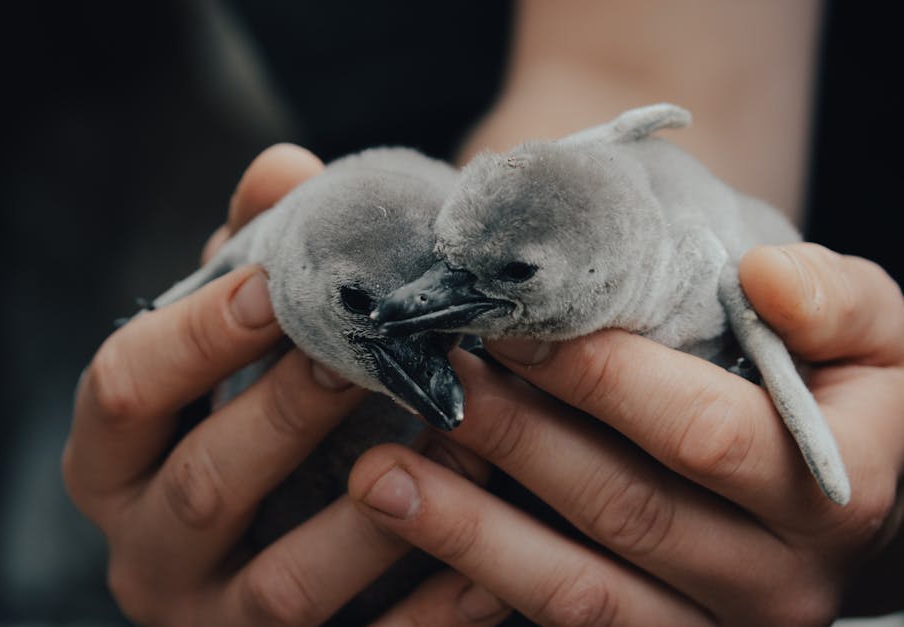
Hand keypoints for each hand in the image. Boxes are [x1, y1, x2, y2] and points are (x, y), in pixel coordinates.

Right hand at [64, 144, 506, 625]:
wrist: (287, 538)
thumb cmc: (263, 410)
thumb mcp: (244, 339)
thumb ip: (254, 258)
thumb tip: (284, 166)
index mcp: (118, 461)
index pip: (121, 392)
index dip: (194, 337)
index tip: (272, 286)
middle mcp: (148, 550)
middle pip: (206, 484)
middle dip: (292, 411)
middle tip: (376, 352)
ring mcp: (217, 621)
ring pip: (286, 585)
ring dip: (379, 512)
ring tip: (461, 443)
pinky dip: (433, 607)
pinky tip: (495, 559)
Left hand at [348, 243, 903, 624]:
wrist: (834, 490)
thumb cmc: (845, 390)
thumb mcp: (873, 332)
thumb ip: (835, 301)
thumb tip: (769, 280)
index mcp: (838, 487)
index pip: (706, 432)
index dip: (603, 377)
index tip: (514, 323)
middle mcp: (782, 579)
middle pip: (626, 511)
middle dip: (517, 439)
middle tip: (431, 379)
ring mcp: (714, 626)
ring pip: (579, 594)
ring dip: (472, 531)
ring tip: (381, 474)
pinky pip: (566, 625)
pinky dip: (485, 580)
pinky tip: (420, 533)